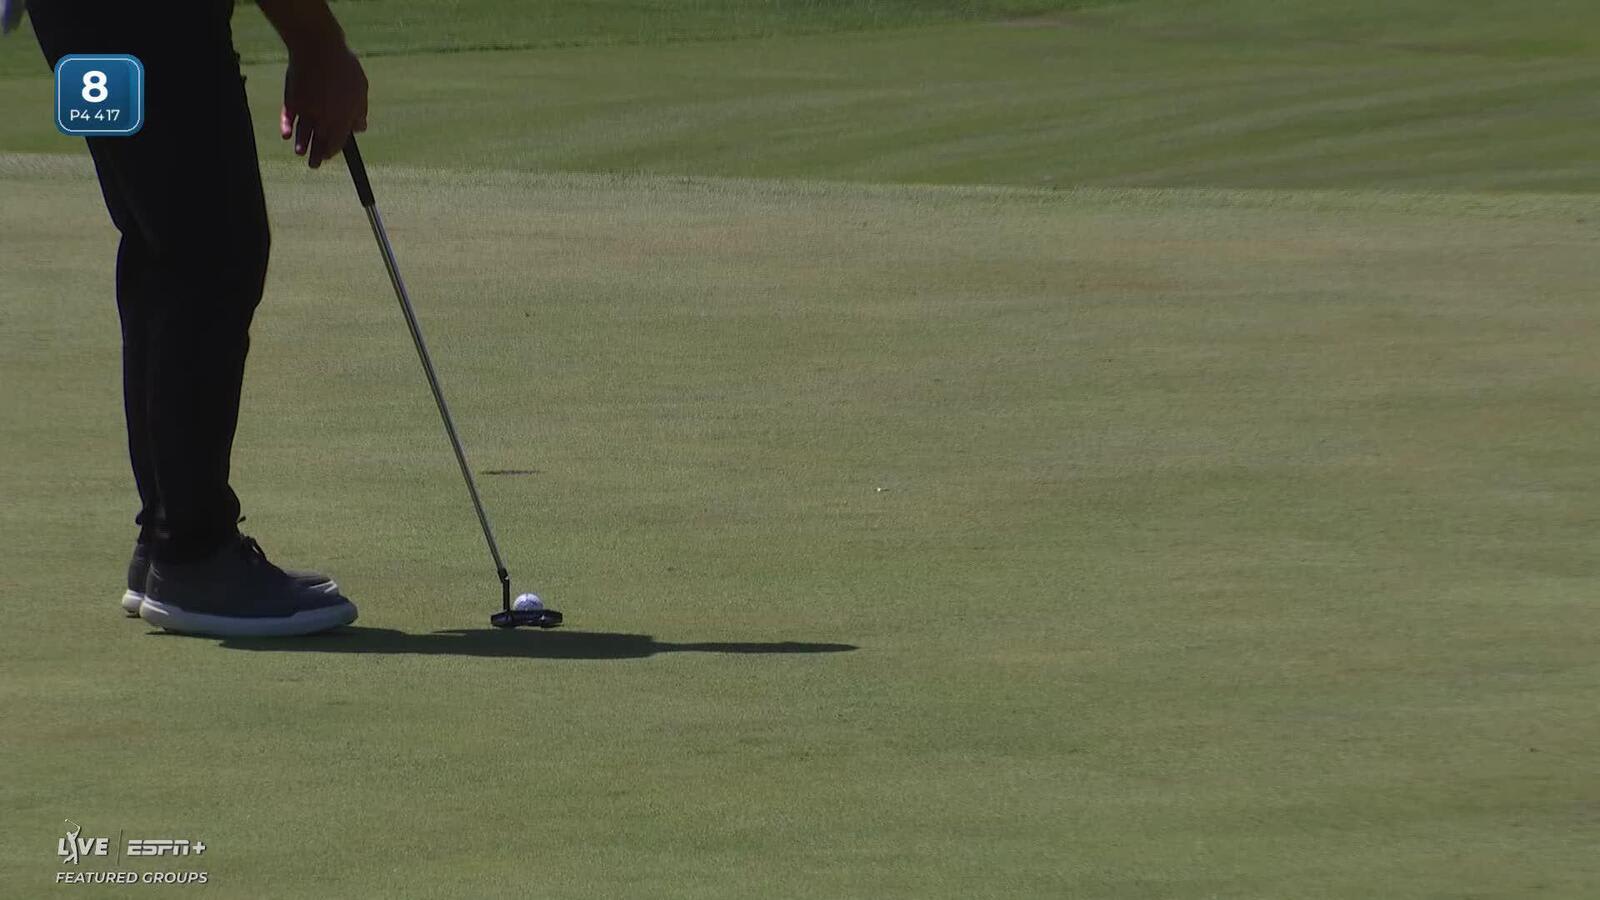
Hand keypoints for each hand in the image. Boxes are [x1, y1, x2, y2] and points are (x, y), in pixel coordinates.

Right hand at [280, 39, 367, 167]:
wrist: (318, 48)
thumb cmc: (344, 67)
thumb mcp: (360, 88)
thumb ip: (359, 111)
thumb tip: (359, 128)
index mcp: (342, 118)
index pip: (337, 141)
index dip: (333, 150)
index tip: (329, 154)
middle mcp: (323, 118)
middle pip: (319, 140)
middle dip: (316, 154)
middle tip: (314, 164)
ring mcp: (305, 109)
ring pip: (302, 131)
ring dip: (301, 144)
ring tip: (300, 152)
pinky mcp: (291, 98)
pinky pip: (287, 116)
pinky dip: (286, 126)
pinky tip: (285, 135)